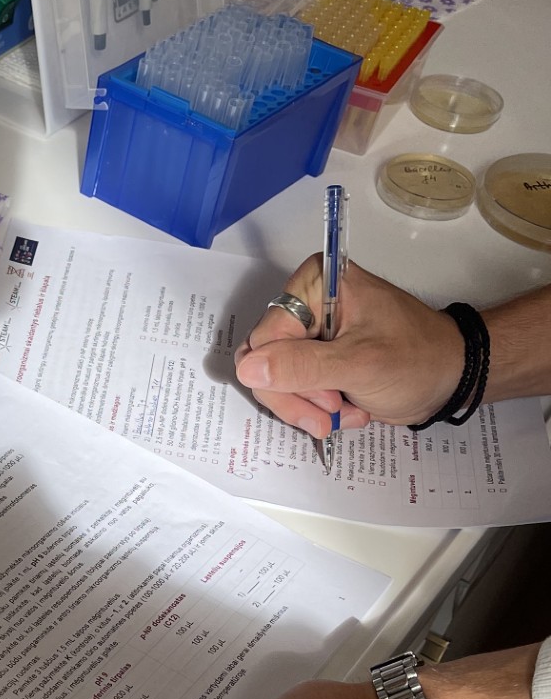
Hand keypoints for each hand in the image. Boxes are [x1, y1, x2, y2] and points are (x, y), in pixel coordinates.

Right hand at [235, 257, 464, 440]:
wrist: (452, 375)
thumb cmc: (418, 360)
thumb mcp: (360, 364)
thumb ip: (303, 366)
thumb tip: (247, 369)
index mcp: (315, 283)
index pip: (266, 339)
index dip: (286, 377)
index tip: (326, 400)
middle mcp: (305, 302)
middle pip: (264, 360)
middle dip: (299, 397)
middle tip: (333, 415)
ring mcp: (310, 331)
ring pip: (274, 379)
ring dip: (311, 407)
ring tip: (348, 412)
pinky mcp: (316, 355)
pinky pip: (292, 387)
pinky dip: (318, 408)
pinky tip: (349, 409)